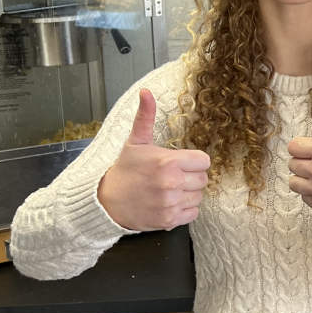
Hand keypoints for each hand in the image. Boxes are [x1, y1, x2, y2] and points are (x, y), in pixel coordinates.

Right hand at [97, 90, 210, 229]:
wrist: (107, 202)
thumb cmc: (125, 170)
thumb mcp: (136, 142)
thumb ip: (146, 117)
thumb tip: (146, 92)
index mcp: (168, 162)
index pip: (204, 161)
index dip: (194, 162)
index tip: (181, 164)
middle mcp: (172, 183)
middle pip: (203, 180)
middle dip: (191, 177)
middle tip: (173, 177)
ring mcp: (172, 203)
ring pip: (198, 196)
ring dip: (187, 194)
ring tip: (169, 190)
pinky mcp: (170, 220)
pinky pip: (193, 213)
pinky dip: (184, 210)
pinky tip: (169, 203)